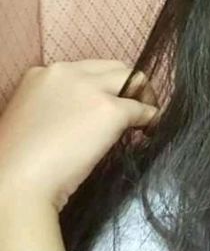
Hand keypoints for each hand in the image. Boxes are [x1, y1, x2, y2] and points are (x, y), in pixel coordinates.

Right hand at [0, 60, 158, 213]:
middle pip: (116, 67)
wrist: (17, 182)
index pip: (87, 69)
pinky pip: (142, 109)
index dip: (104, 86)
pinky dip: (150, 118)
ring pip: (135, 79)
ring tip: (145, 119)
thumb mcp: (32, 116)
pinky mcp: (110, 110)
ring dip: (144, 96)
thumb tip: (85, 115)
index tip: (109, 102)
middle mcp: (67, 72)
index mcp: (43, 74)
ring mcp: (91, 89)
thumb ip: (58, 104)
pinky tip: (149, 130)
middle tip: (136, 107)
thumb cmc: (18, 160)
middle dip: (129, 85)